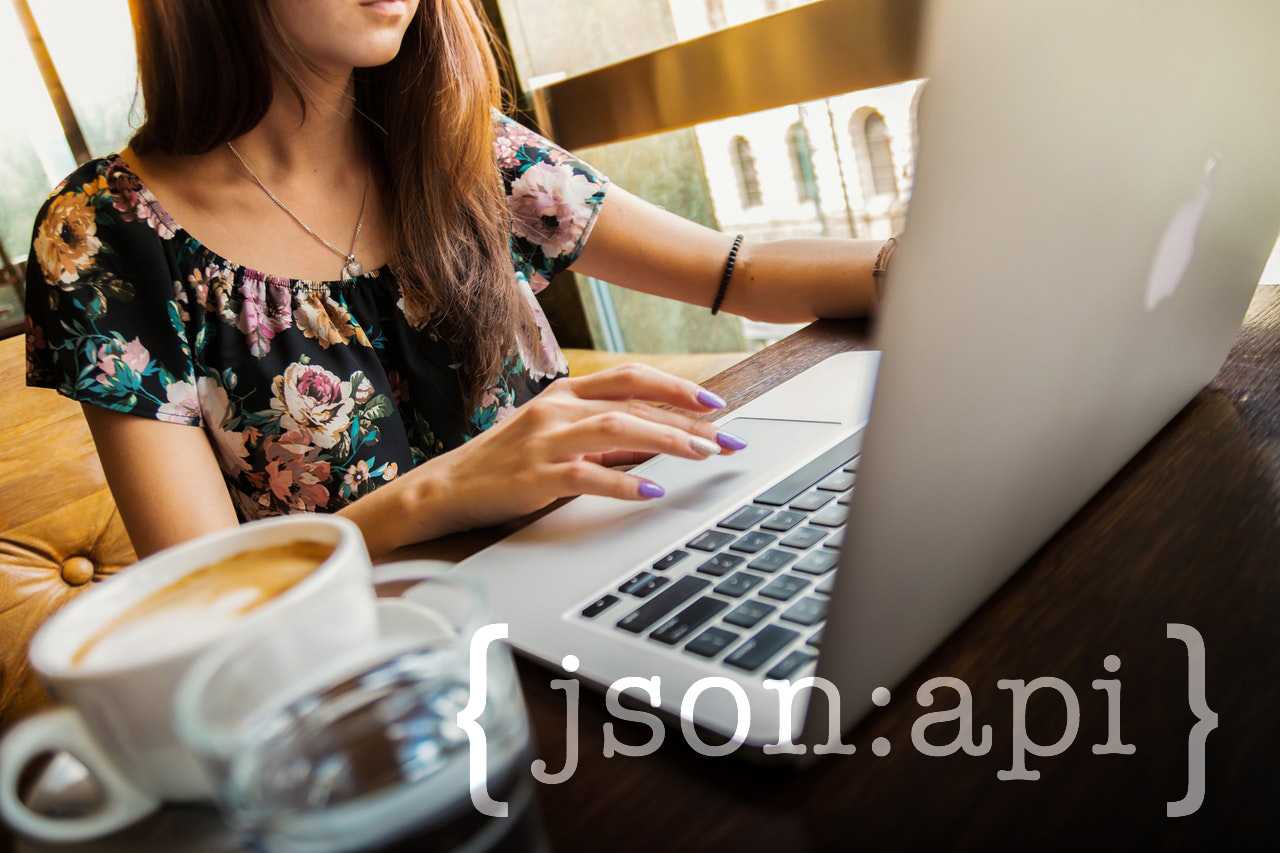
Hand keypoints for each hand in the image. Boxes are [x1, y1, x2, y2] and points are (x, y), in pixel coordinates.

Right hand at [412, 363, 747, 534]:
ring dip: (667, 440)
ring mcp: (546, 440)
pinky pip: (588, 474)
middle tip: (727, 439)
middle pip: (634, 402)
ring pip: (618, 428)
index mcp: (565, 393)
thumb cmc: (506, 464)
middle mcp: (557, 408)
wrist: (446, 488)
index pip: (631, 378)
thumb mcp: (556, 437)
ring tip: (703, 455)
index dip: (676, 387)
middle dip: (687, 420)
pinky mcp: (535, 476)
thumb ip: (602, 434)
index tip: (715, 404)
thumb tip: (658, 439)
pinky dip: (624, 481)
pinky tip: (652, 490)